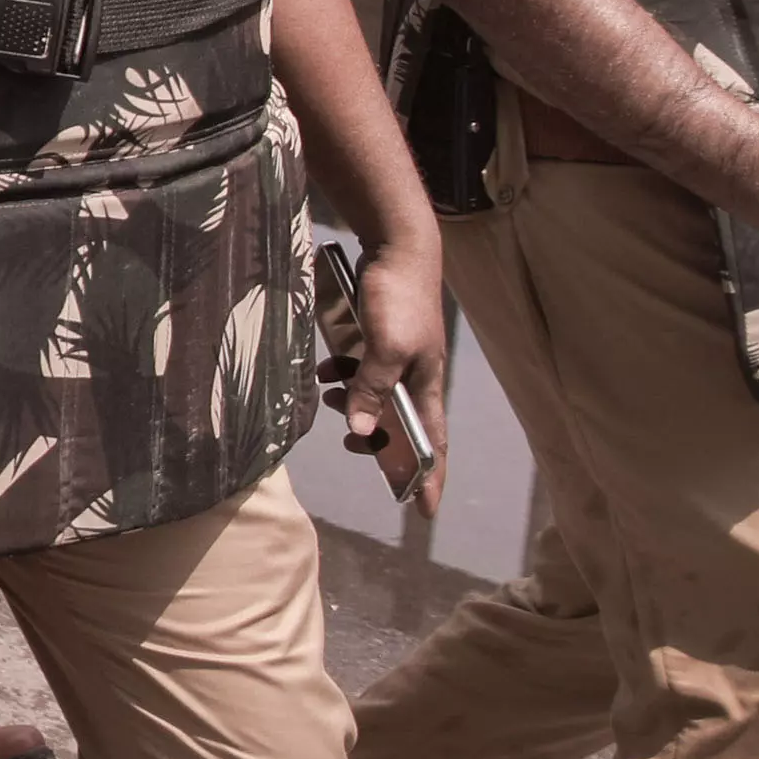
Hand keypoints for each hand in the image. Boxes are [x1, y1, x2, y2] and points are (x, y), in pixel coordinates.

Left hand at [312, 244, 451, 513]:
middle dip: (378, 442)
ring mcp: (399, 356)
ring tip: (329, 396)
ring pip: (377, 397)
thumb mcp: (387, 347)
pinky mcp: (380, 338)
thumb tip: (363, 432)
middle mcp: (417, 376)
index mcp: (428, 386)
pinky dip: (344, 375)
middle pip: (402, 425)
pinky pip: (362, 370)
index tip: (425, 512)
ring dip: (354, 405)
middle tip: (352, 447)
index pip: (433, 445)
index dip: (431, 479)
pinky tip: (324, 367)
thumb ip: (373, 389)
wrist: (397, 246)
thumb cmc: (399, 297)